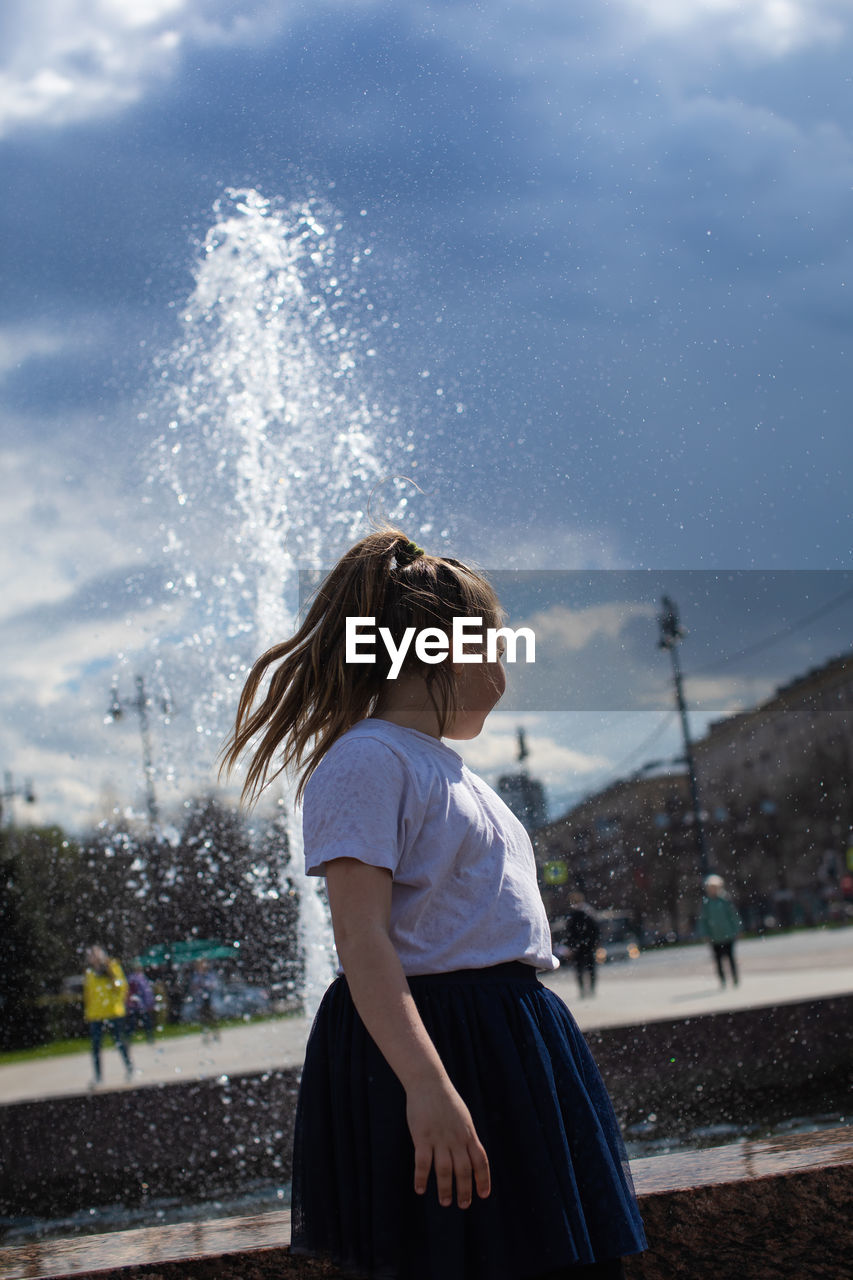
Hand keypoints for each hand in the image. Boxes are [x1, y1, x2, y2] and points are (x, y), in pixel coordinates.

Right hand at [406, 1078, 490, 1209]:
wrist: (429, 1082)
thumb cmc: (445, 1100)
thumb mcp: (463, 1117)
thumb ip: (467, 1136)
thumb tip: (471, 1155)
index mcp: (468, 1133)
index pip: (480, 1161)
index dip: (483, 1179)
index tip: (483, 1195)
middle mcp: (456, 1138)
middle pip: (464, 1170)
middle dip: (465, 1190)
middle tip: (463, 1205)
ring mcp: (440, 1139)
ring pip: (445, 1170)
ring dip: (446, 1189)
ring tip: (445, 1202)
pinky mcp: (423, 1137)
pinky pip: (423, 1163)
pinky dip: (422, 1178)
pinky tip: (420, 1189)